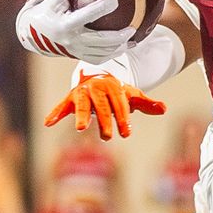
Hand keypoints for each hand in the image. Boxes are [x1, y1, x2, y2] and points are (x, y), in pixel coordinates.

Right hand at [16, 0, 134, 63]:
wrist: (33, 33)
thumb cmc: (48, 9)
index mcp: (65, 24)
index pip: (84, 16)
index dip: (99, 9)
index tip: (115, 1)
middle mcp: (71, 39)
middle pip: (99, 40)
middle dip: (117, 36)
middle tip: (132, 28)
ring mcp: (75, 51)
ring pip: (101, 53)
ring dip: (119, 47)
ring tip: (133, 38)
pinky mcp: (78, 56)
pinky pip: (98, 59)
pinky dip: (112, 54)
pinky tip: (125, 46)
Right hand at [44, 70, 166, 139]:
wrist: (99, 75)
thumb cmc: (118, 92)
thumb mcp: (133, 96)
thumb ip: (147, 104)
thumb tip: (164, 109)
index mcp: (114, 87)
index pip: (119, 104)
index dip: (123, 118)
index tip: (126, 132)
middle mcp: (97, 88)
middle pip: (101, 106)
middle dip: (105, 120)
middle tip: (108, 136)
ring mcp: (83, 93)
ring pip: (82, 105)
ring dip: (81, 116)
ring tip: (81, 129)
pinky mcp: (70, 98)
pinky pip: (62, 106)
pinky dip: (55, 113)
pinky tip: (48, 123)